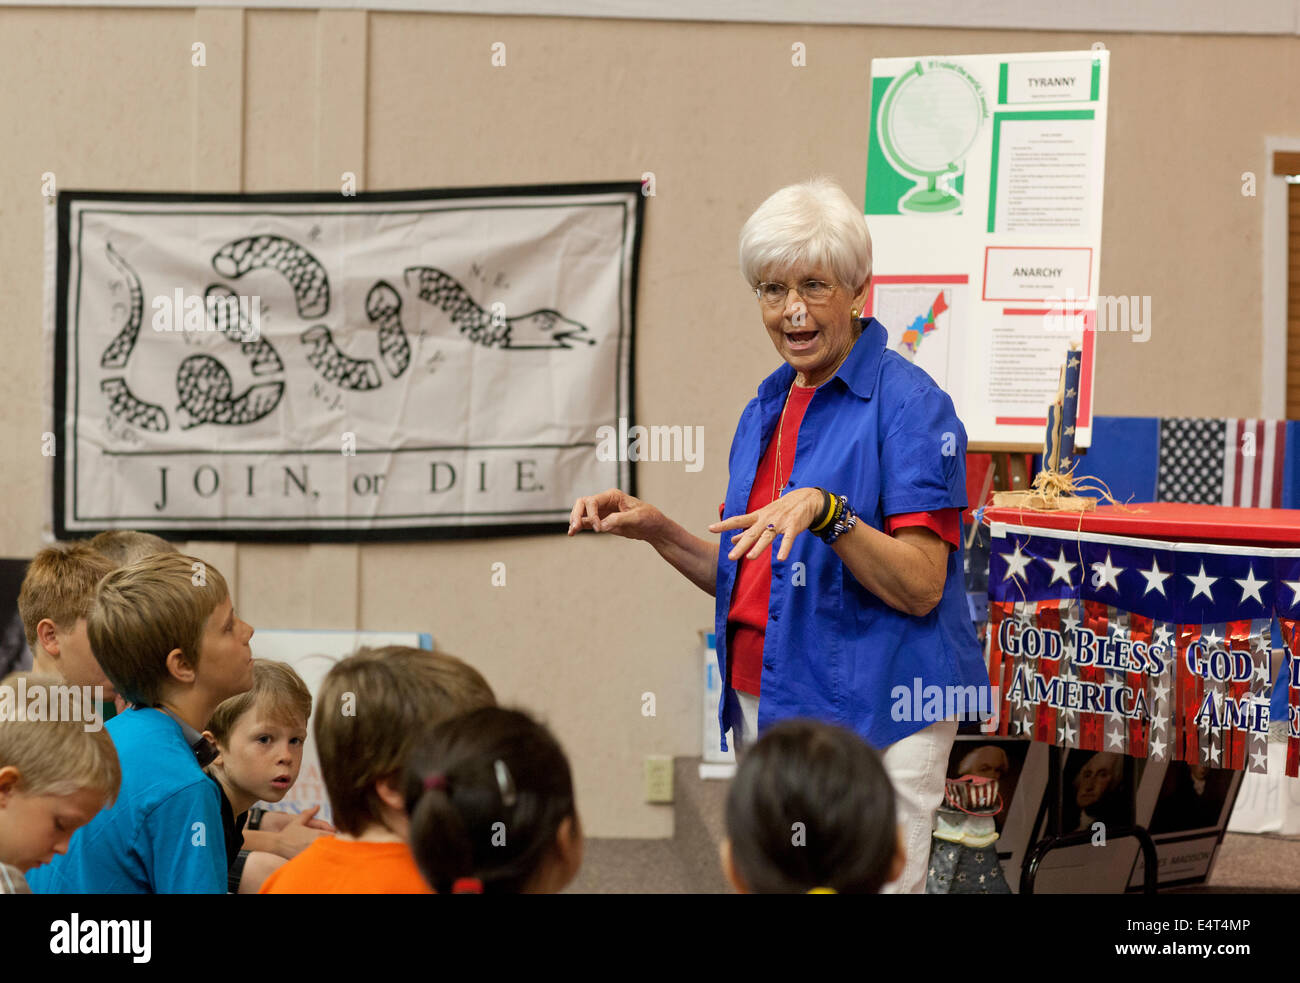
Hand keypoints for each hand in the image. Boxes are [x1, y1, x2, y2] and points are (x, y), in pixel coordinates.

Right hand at [270, 806, 334, 858]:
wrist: (276, 845)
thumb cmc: (288, 833)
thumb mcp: (297, 821)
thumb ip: (309, 813)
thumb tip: (318, 806)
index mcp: (316, 834)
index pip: (332, 835)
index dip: (333, 835)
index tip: (331, 835)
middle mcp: (315, 844)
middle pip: (331, 844)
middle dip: (331, 843)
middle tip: (330, 843)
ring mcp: (311, 852)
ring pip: (324, 852)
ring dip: (325, 850)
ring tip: (323, 850)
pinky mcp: (306, 860)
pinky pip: (316, 860)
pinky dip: (318, 857)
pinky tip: (316, 857)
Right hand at [567, 488, 663, 541]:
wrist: (654, 528)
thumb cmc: (649, 518)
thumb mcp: (637, 517)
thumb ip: (619, 519)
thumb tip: (602, 524)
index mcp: (613, 496)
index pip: (593, 501)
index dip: (591, 514)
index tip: (598, 528)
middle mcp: (605, 502)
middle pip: (583, 504)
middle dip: (577, 514)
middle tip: (575, 528)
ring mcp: (602, 512)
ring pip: (582, 512)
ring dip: (575, 520)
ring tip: (572, 532)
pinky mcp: (602, 522)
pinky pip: (586, 522)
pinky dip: (579, 526)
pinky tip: (572, 533)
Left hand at [708, 487, 824, 562]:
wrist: (806, 499)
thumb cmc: (781, 510)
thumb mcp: (762, 517)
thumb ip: (747, 530)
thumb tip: (732, 540)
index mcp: (757, 516)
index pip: (738, 520)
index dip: (724, 524)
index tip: (710, 528)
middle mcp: (766, 519)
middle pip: (752, 533)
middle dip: (741, 545)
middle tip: (731, 557)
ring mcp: (780, 523)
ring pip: (767, 536)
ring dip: (759, 547)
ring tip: (750, 558)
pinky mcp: (793, 526)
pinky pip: (788, 539)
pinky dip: (784, 548)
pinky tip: (780, 558)